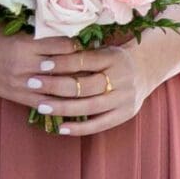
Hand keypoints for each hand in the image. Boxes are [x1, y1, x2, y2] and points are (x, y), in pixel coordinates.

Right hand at [0, 21, 113, 110]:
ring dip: (77, 87)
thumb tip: (74, 33)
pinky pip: (44, 104)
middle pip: (63, 69)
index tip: (102, 42)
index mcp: (27, 46)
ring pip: (56, 89)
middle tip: (108, 67)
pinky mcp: (16, 96)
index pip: (64, 47)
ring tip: (99, 84)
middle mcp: (24, 67)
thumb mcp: (18, 30)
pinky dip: (62, 104)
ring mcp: (20, 84)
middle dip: (86, 68)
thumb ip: (43, 35)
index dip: (84, 45)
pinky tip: (78, 104)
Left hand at [29, 32, 179, 136]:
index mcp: (114, 58)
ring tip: (41, 106)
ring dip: (61, 108)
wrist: (147, 70)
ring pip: (88, 106)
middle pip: (83, 85)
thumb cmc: (117, 59)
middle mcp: (121, 78)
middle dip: (55, 85)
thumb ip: (83, 54)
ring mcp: (124, 98)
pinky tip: (60, 128)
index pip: (83, 60)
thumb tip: (48, 54)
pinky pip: (99, 124)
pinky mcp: (125, 114)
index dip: (61, 63)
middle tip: (32, 83)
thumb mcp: (105, 50)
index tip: (41, 65)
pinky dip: (79, 128)